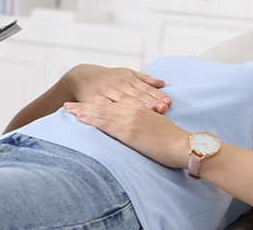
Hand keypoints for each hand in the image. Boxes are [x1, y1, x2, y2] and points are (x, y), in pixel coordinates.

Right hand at [61, 64, 171, 112]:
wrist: (79, 76)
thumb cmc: (106, 77)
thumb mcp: (125, 72)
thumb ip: (143, 79)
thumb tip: (162, 83)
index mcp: (126, 77)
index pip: (144, 88)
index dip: (156, 95)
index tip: (168, 102)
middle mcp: (117, 84)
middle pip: (136, 94)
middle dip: (150, 101)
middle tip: (163, 108)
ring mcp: (106, 91)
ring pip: (124, 100)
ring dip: (137, 106)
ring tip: (150, 112)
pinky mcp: (94, 100)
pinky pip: (106, 107)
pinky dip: (115, 112)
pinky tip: (123, 119)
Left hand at [64, 101, 189, 168]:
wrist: (185, 146)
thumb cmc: (174, 141)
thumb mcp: (157, 126)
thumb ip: (145, 123)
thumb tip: (138, 128)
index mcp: (139, 109)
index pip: (113, 105)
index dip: (95, 105)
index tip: (82, 105)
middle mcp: (133, 111)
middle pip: (103, 106)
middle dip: (84, 106)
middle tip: (67, 105)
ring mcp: (130, 119)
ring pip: (101, 112)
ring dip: (83, 111)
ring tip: (68, 110)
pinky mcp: (129, 131)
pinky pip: (106, 124)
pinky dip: (92, 120)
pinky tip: (81, 119)